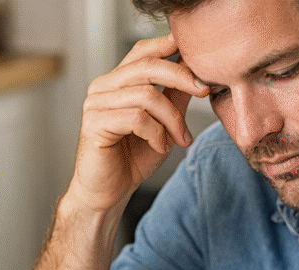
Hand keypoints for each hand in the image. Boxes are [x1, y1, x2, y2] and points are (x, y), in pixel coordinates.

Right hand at [70, 33, 209, 215]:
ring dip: (172, 118)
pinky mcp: (94, 123)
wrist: (109, 192)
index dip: (168, 47)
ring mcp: (95, 104)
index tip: (197, 57)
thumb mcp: (163, 125)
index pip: (142, 52)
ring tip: (179, 139)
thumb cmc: (131, 159)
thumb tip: (195, 74)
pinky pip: (136, 118)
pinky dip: (156, 133)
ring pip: (146, 95)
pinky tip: (160, 147)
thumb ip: (174, 99)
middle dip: (182, 77)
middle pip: (147, 66)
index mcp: (117, 82)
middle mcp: (103, 87)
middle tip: (203, 90)